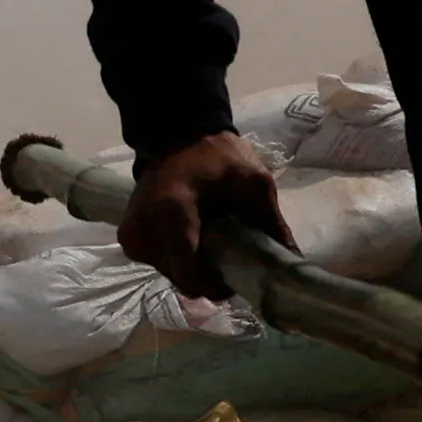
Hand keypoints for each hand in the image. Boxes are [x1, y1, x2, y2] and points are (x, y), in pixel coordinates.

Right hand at [117, 131, 287, 300]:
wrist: (176, 136)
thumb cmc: (216, 156)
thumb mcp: (253, 182)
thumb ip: (271, 222)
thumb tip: (293, 259)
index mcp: (171, 215)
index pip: (190, 276)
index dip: (218, 285)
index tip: (237, 275)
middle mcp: (143, 232)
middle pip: (183, 279)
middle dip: (208, 275)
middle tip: (229, 255)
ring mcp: (132, 238)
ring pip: (172, 275)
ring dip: (194, 267)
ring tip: (210, 242)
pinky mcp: (128, 240)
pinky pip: (160, 264)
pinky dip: (179, 258)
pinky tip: (192, 238)